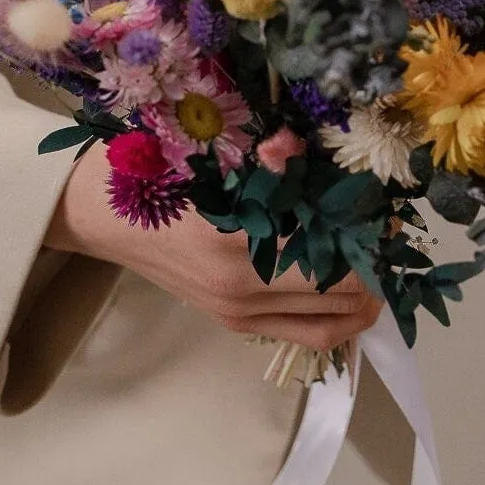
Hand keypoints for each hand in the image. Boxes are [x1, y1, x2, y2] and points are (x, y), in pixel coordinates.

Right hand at [46, 139, 382, 352]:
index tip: (386, 210)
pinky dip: (336, 316)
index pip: (333, 255)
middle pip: (341, 294)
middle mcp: (243, 291)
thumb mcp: (206, 152)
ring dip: (363, 297)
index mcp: (238, 245)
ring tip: (380, 264)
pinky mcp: (231, 322)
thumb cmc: (148, 169)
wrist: (94, 212)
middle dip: (375, 267)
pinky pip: (303, 333)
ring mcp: (237, 313)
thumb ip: (266, 158)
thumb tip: (306, 153)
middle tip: (389, 234)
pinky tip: (349, 288)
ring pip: (329, 323)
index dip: (370, 236)